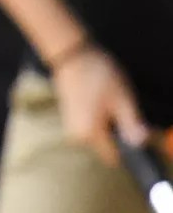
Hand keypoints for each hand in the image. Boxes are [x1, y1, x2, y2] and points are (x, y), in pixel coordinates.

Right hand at [53, 44, 149, 166]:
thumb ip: (132, 125)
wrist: (70, 55)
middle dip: (120, 135)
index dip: (130, 149)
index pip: (115, 158)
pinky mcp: (70, 118)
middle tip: (124, 110)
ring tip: (111, 103)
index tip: (136, 132)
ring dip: (110, 126)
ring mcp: (72, 127)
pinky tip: (101, 101)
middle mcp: (78, 136)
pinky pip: (92, 127)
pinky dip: (101, 119)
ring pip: (101, 137)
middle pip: (108, 148)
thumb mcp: (122, 99)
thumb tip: (142, 143)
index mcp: (90, 135)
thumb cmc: (97, 76)